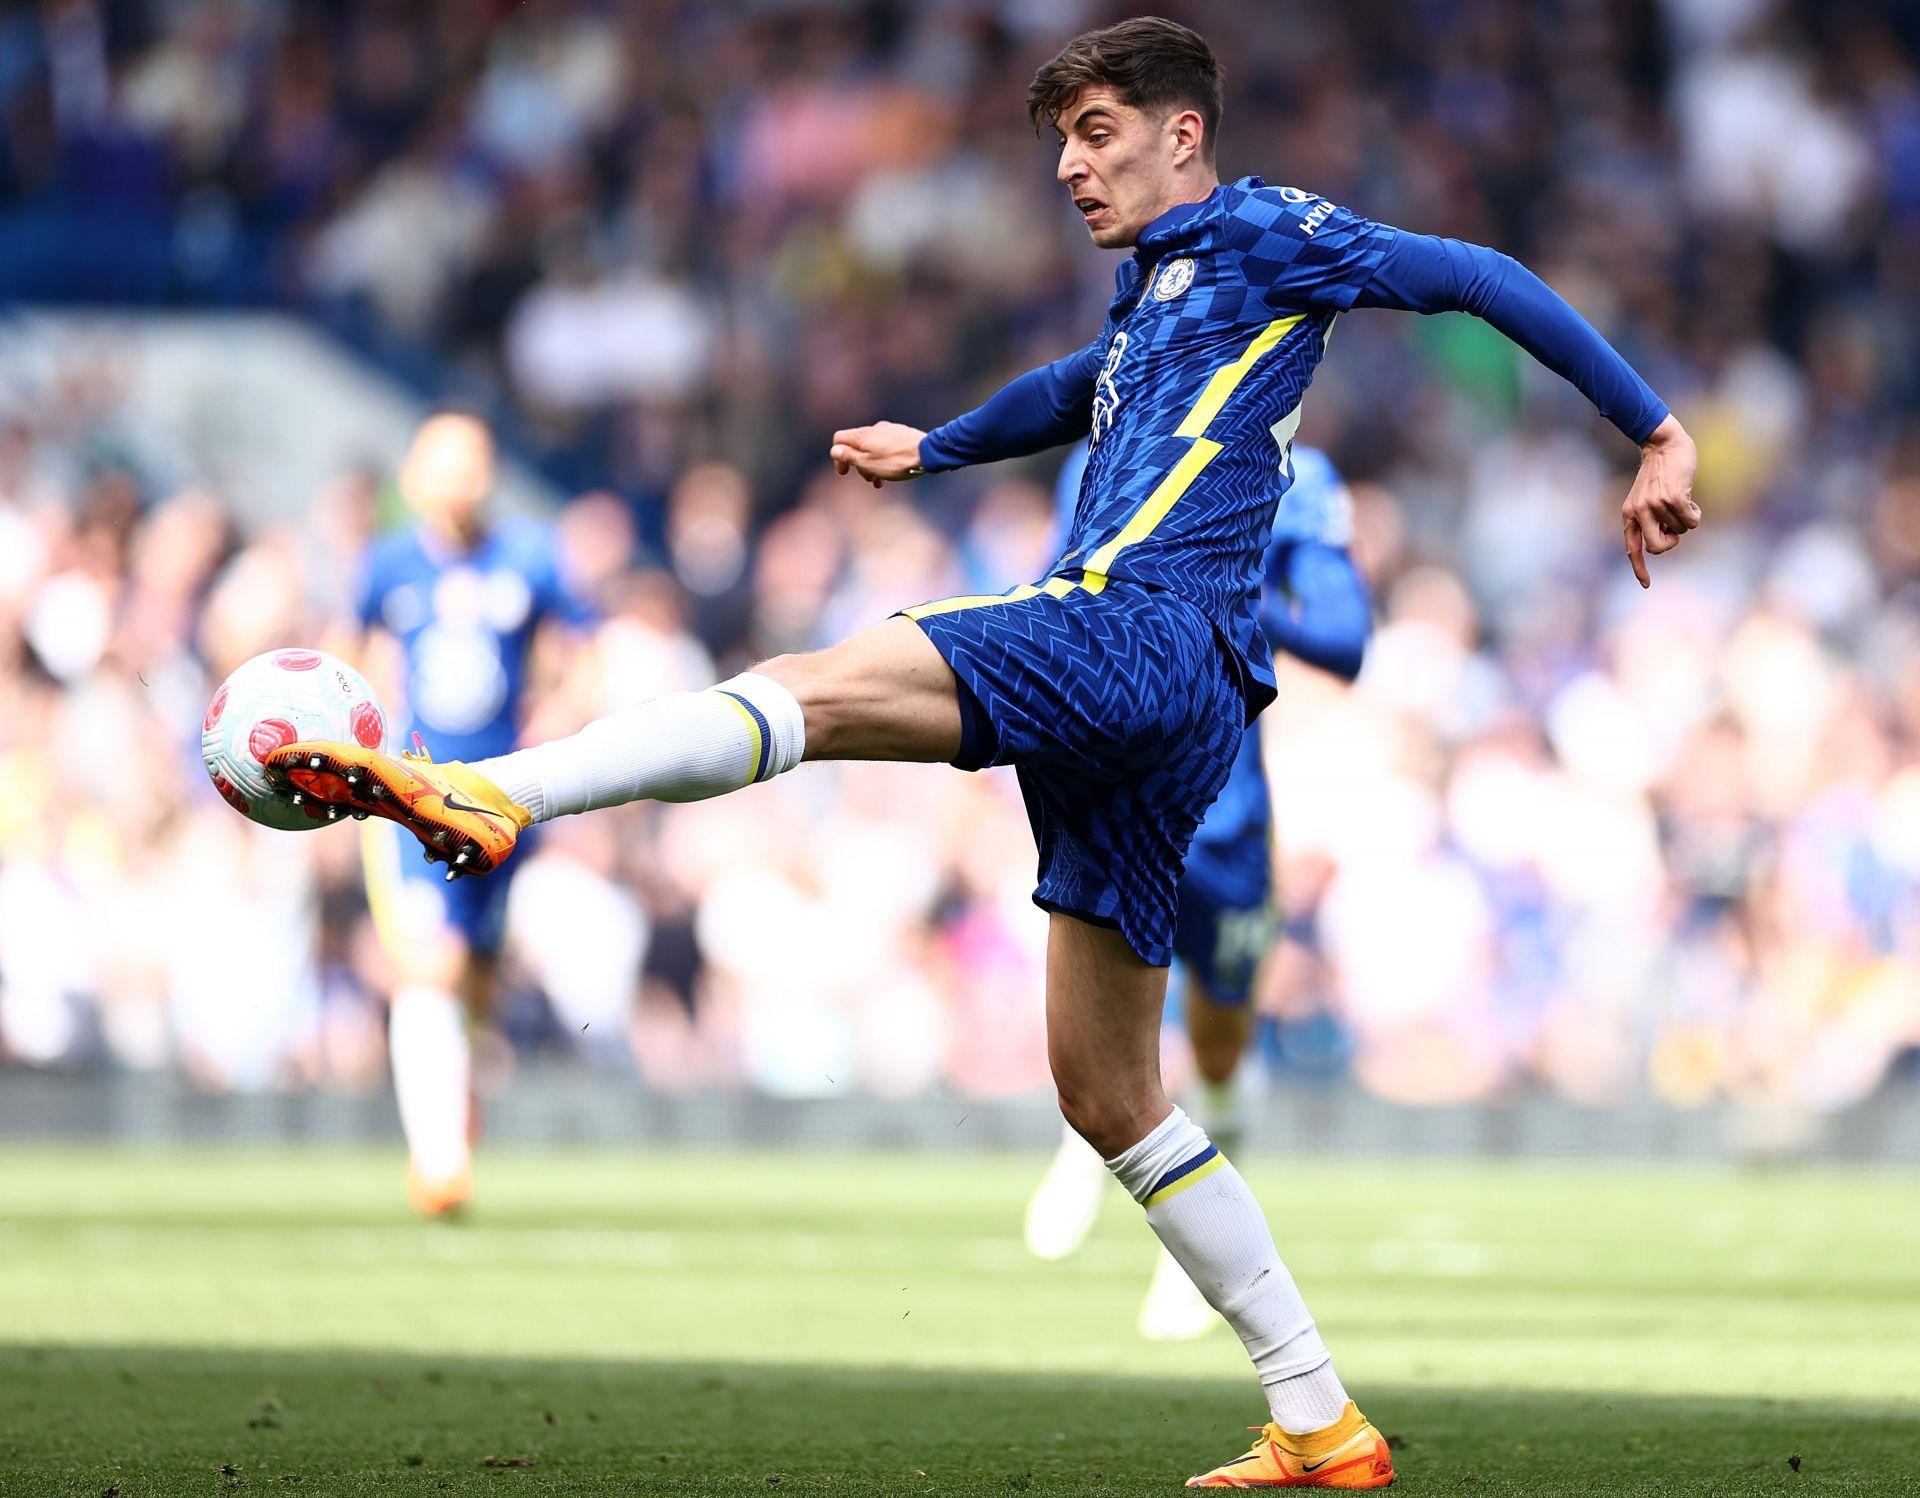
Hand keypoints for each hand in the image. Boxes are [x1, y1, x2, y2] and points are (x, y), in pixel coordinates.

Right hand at [830, 422, 926, 488]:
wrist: (927, 453)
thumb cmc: (896, 462)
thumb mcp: (868, 463)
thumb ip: (849, 456)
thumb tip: (835, 451)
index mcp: (862, 436)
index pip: (839, 439)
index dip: (838, 457)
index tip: (844, 472)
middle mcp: (874, 429)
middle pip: (856, 445)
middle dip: (858, 464)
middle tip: (868, 479)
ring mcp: (889, 430)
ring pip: (872, 447)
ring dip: (872, 464)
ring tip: (881, 480)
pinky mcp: (902, 434)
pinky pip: (887, 446)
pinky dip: (884, 459)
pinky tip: (894, 470)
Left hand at [1623, 414, 1699, 587]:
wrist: (1664, 445)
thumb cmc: (1659, 473)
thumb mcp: (1645, 497)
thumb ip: (1649, 519)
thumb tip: (1664, 542)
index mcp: (1629, 515)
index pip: (1632, 548)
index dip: (1638, 568)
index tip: (1646, 585)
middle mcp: (1638, 512)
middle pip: (1657, 548)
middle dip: (1671, 542)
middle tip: (1675, 526)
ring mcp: (1655, 506)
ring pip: (1680, 531)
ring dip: (1686, 518)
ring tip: (1680, 498)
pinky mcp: (1672, 499)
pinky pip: (1691, 522)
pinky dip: (1695, 513)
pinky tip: (1689, 497)